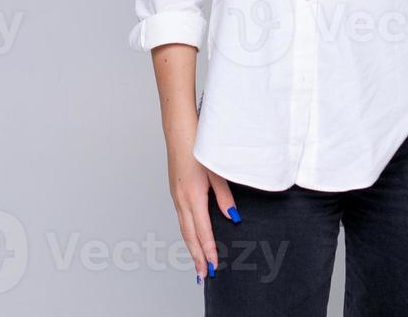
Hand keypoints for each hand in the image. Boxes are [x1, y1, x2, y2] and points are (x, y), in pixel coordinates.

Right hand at [168, 146, 240, 282]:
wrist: (179, 131)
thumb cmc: (198, 147)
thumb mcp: (217, 172)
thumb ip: (224, 197)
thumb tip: (232, 217)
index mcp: (193, 197)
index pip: (202, 231)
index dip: (209, 250)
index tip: (214, 266)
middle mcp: (181, 200)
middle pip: (190, 236)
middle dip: (197, 256)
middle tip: (203, 275)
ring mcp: (176, 197)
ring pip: (183, 229)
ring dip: (191, 248)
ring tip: (198, 263)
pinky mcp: (175, 192)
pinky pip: (181, 219)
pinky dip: (187, 233)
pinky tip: (191, 238)